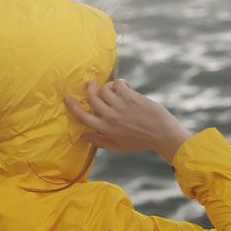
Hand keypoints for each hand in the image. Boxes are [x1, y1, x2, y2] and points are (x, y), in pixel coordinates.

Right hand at [64, 78, 192, 163]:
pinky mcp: (132, 97)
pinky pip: (119, 84)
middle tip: (91, 84)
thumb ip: (100, 142)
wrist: (162, 134)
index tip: (67, 97)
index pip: (83, 117)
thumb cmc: (141, 142)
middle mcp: (111, 117)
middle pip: (91, 97)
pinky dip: (120, 83)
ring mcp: (121, 106)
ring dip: (107, 86)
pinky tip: (126, 87)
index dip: (72, 106)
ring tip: (114, 89)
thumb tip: (83, 136)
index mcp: (106, 130)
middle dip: (89, 88)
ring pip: (104, 88)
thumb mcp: (119, 148)